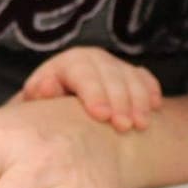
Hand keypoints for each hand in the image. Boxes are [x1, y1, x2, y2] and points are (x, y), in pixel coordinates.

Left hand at [22, 46, 161, 131]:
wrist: (57, 110)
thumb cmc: (43, 113)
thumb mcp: (33, 106)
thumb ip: (35, 98)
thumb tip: (44, 88)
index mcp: (65, 65)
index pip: (81, 72)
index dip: (93, 93)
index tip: (101, 116)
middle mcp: (90, 60)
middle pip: (110, 74)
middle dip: (120, 100)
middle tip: (124, 126)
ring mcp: (112, 67)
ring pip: (130, 77)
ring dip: (138, 100)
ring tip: (140, 125)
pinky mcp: (129, 75)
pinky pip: (144, 78)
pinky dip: (151, 91)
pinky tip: (155, 107)